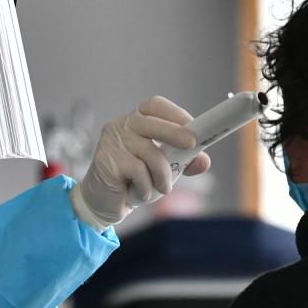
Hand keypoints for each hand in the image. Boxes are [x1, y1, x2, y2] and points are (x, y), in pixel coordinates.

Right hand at [71, 96, 210, 227]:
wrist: (103, 202)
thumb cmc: (134, 179)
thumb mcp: (163, 168)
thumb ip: (182, 161)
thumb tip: (204, 161)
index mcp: (136, 121)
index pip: (155, 106)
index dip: (176, 114)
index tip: (194, 126)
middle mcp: (122, 126)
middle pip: (152, 123)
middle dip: (176, 134)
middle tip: (193, 145)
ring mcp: (112, 142)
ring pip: (149, 153)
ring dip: (163, 175)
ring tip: (163, 188)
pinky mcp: (106, 161)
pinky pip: (138, 172)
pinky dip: (146, 187)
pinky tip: (140, 193)